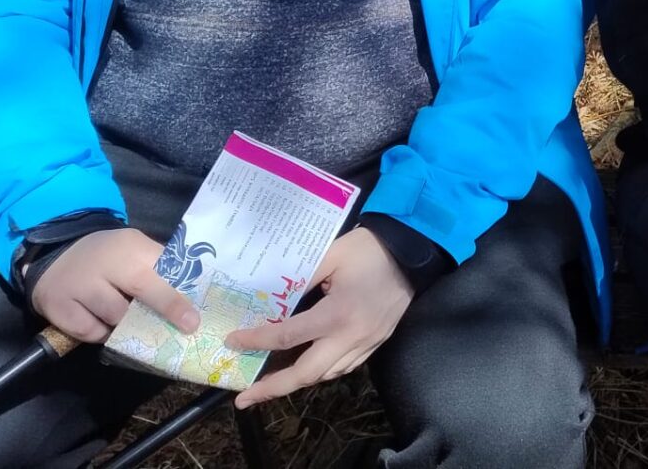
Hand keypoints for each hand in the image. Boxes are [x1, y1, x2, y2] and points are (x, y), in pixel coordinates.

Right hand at [30, 228, 198, 344]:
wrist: (58, 254)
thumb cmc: (109, 258)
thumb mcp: (135, 251)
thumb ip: (159, 269)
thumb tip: (192, 296)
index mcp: (128, 245)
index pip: (160, 267)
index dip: (178, 294)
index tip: (194, 316)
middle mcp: (103, 262)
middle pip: (140, 287)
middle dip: (165, 308)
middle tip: (186, 327)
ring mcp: (77, 285)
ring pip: (115, 317)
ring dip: (126, 324)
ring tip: (127, 318)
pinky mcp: (57, 307)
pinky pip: (90, 332)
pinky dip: (100, 332)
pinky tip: (100, 321)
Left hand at [227, 227, 413, 408]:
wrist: (414, 252)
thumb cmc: (370, 249)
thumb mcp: (330, 254)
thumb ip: (300, 276)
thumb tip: (271, 294)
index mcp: (337, 314)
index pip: (287, 336)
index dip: (257, 340)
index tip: (233, 341)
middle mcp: (351, 336)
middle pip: (305, 374)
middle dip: (272, 389)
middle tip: (244, 398)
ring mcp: (366, 344)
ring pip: (325, 376)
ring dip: (296, 383)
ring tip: (270, 386)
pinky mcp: (376, 343)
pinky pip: (343, 368)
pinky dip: (321, 372)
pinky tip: (307, 368)